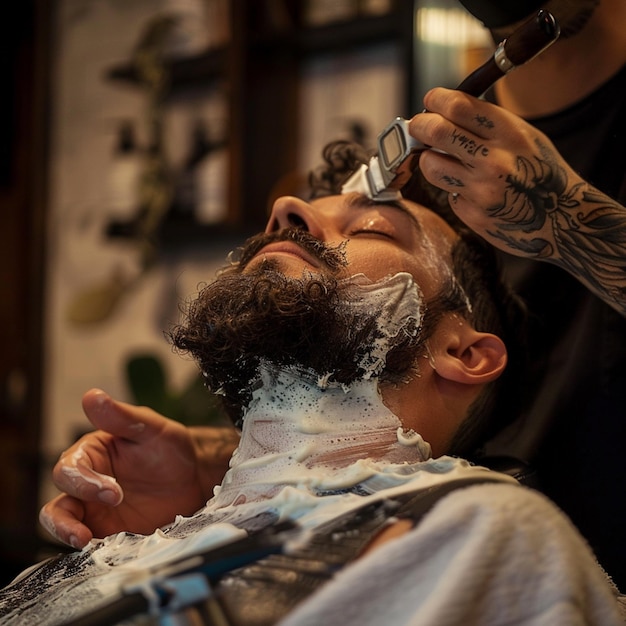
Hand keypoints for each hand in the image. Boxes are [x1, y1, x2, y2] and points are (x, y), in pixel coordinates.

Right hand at [39, 389, 238, 548]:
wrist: (195, 479)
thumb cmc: (170, 448)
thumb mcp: (152, 429)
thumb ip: (121, 417)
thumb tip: (92, 396)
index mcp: (91, 454)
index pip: (70, 468)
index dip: (84, 481)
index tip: (112, 491)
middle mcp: (86, 482)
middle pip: (60, 500)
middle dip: (76, 509)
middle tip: (114, 505)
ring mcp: (94, 510)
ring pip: (63, 524)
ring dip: (67, 533)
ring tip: (84, 541)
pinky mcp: (108, 531)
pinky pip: (90, 544)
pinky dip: (92, 549)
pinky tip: (106, 551)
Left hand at [410, 87, 575, 255]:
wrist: (562, 218)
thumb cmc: (541, 173)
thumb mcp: (525, 137)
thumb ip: (487, 124)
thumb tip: (442, 111)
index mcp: (509, 133)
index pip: (458, 106)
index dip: (436, 100)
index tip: (430, 102)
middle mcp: (493, 160)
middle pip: (435, 131)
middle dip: (419, 125)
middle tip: (418, 127)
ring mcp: (481, 190)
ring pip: (430, 165)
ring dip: (429, 159)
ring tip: (441, 159)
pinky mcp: (472, 214)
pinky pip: (448, 193)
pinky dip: (453, 188)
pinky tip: (472, 190)